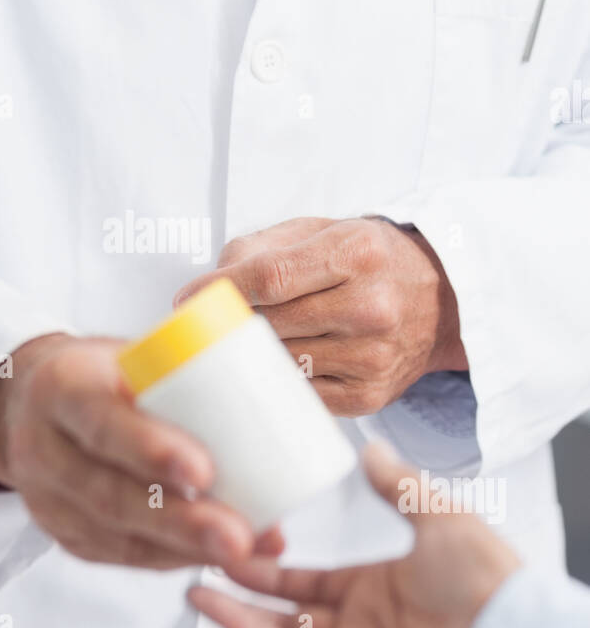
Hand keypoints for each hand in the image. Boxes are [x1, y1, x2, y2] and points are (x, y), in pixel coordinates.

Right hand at [0, 333, 283, 570]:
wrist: (28, 400)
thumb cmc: (100, 374)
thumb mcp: (130, 355)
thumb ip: (187, 377)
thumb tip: (283, 408)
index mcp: (61, 387)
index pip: (101, 421)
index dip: (150, 449)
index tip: (203, 471)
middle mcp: (43, 448)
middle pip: (110, 494)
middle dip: (180, 521)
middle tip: (237, 535)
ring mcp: (48, 499)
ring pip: (117, 535)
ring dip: (184, 549)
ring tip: (241, 552)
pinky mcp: (64, 533)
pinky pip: (121, 555)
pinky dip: (171, 558)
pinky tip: (210, 558)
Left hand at [175, 216, 466, 416]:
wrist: (440, 300)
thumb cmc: (368, 261)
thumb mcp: (322, 230)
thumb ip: (261, 248)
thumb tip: (209, 288)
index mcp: (357, 252)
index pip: (269, 277)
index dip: (219, 290)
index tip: (187, 298)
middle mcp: (371, 306)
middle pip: (270, 323)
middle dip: (231, 324)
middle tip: (208, 324)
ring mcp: (373, 357)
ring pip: (280, 362)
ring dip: (250, 356)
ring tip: (240, 343)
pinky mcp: (369, 397)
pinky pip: (300, 394)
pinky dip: (277, 382)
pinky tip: (269, 368)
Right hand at [188, 444, 519, 627]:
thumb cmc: (485, 578)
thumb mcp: (436, 514)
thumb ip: (396, 485)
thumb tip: (372, 450)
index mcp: (371, 590)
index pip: (302, 582)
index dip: (264, 568)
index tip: (229, 546)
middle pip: (282, 616)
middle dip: (237, 596)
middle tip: (196, 571)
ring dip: (238, 624)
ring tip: (197, 598)